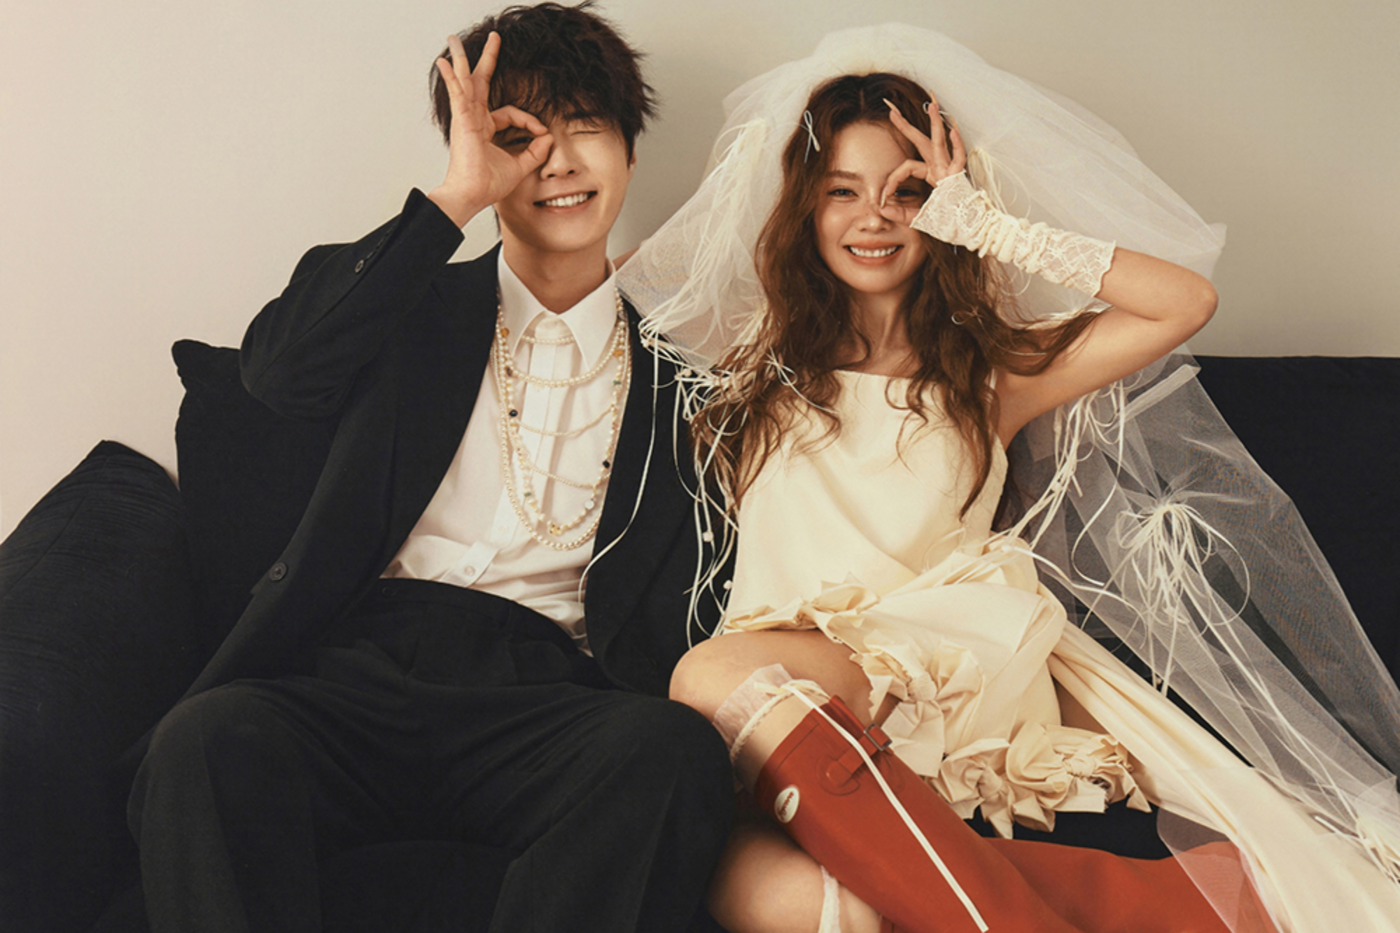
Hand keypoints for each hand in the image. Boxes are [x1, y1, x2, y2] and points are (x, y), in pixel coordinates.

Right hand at [427, 32, 553, 225]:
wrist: (472, 195)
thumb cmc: (488, 184)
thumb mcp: (520, 166)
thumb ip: (534, 152)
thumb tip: (549, 137)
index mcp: (485, 128)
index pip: (510, 113)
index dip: (529, 120)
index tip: (542, 134)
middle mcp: (473, 119)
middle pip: (481, 83)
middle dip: (487, 60)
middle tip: (495, 39)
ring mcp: (466, 118)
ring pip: (465, 82)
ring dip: (462, 59)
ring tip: (454, 39)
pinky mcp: (462, 121)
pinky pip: (458, 94)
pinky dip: (452, 78)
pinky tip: (446, 62)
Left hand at [878, 93, 965, 223]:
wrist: (968, 229)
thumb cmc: (947, 222)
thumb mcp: (916, 218)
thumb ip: (899, 213)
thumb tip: (881, 208)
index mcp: (931, 174)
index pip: (906, 167)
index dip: (892, 180)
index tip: (882, 197)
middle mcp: (939, 167)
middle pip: (921, 142)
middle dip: (906, 126)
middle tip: (891, 110)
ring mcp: (950, 170)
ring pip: (940, 143)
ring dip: (935, 124)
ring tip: (930, 106)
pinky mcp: (959, 178)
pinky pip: (959, 158)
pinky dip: (957, 145)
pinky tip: (953, 130)